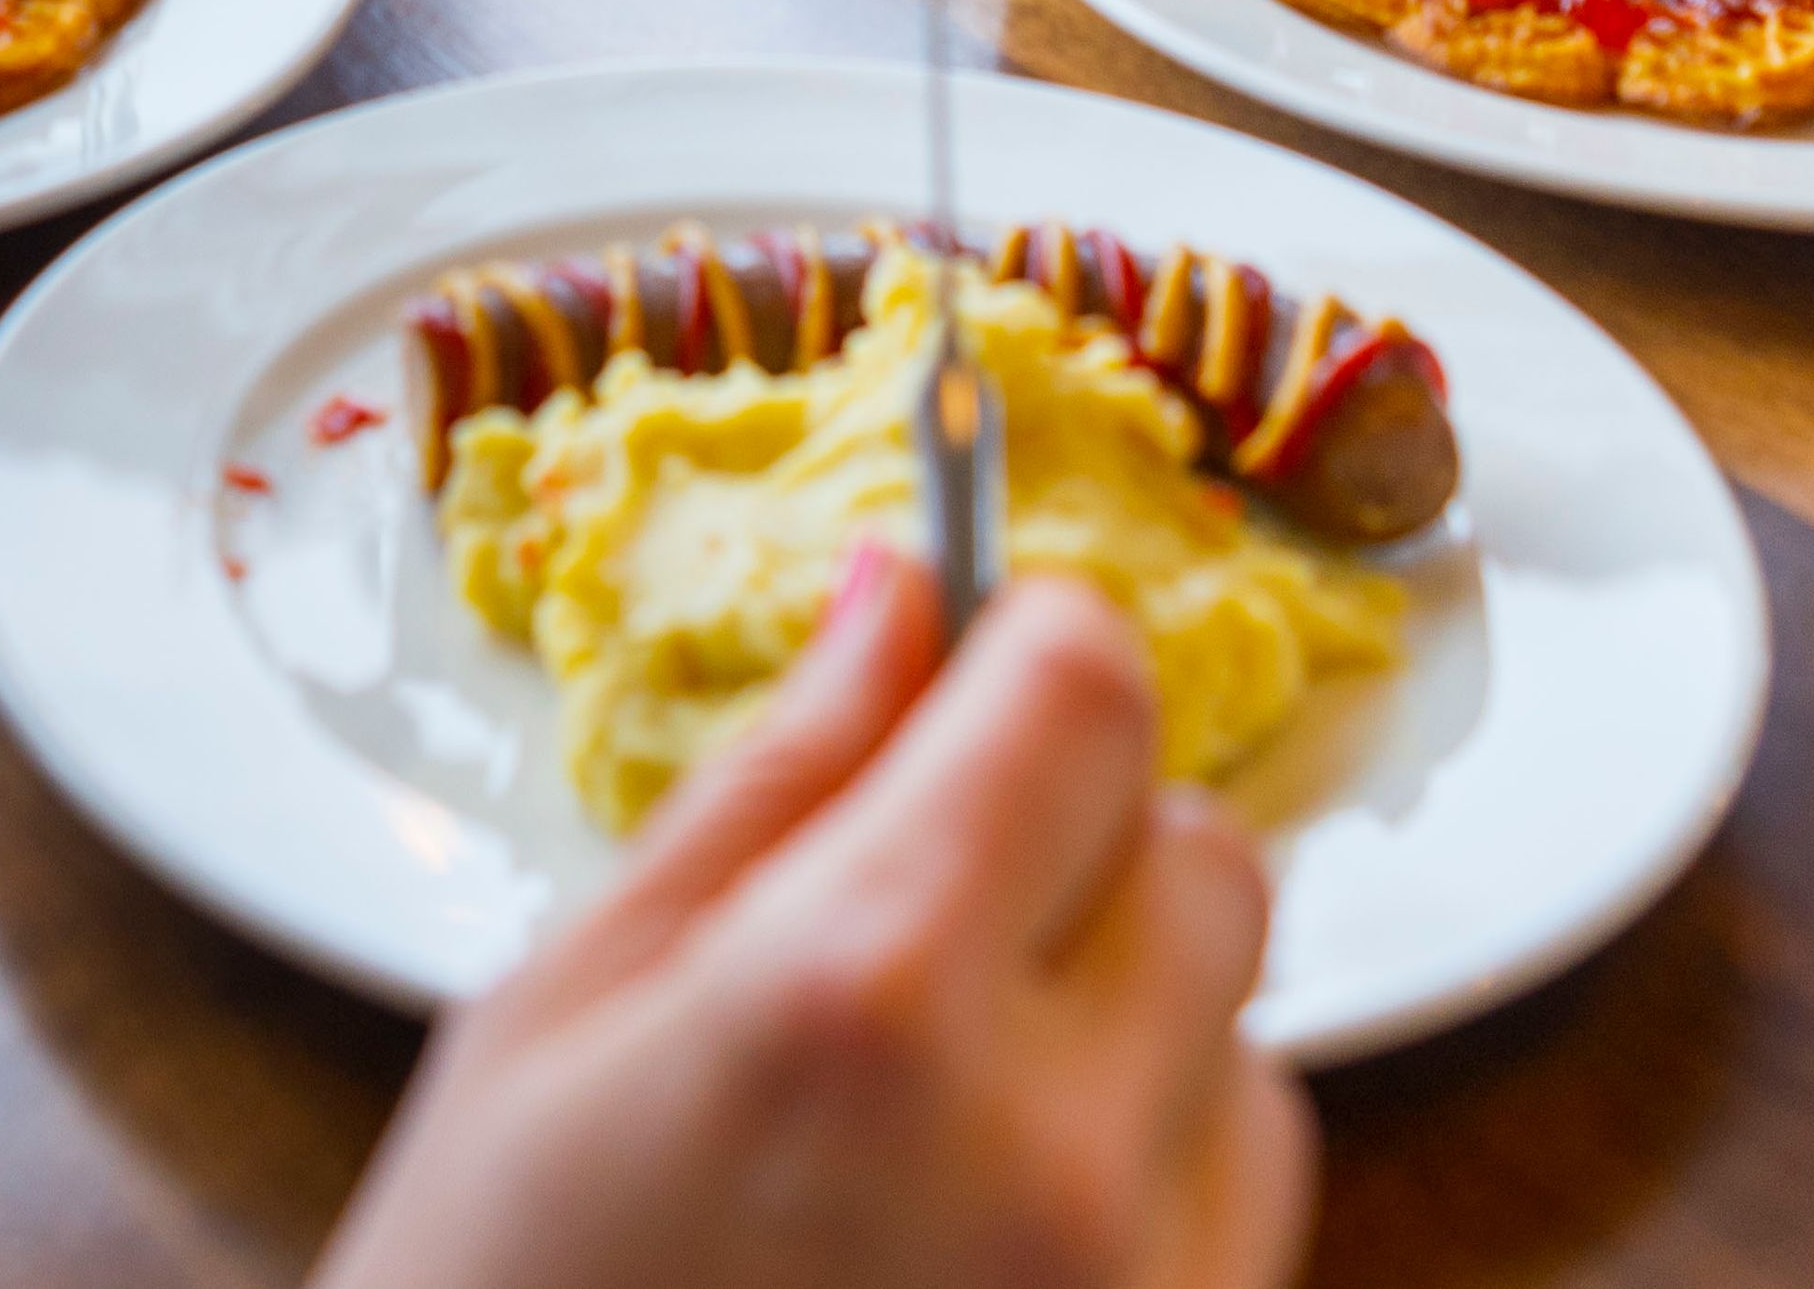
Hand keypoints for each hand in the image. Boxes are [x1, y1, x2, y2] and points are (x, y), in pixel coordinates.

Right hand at [318, 556, 1306, 1288]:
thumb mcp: (563, 1015)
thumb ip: (771, 788)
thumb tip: (901, 595)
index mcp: (861, 996)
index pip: (1086, 700)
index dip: (1037, 644)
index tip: (982, 659)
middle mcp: (1047, 1146)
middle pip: (1207, 853)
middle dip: (1085, 832)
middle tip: (929, 895)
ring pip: (1249, 1029)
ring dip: (1132, 1013)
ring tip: (938, 1100)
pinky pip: (1247, 1202)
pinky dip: (1153, 1166)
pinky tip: (984, 1218)